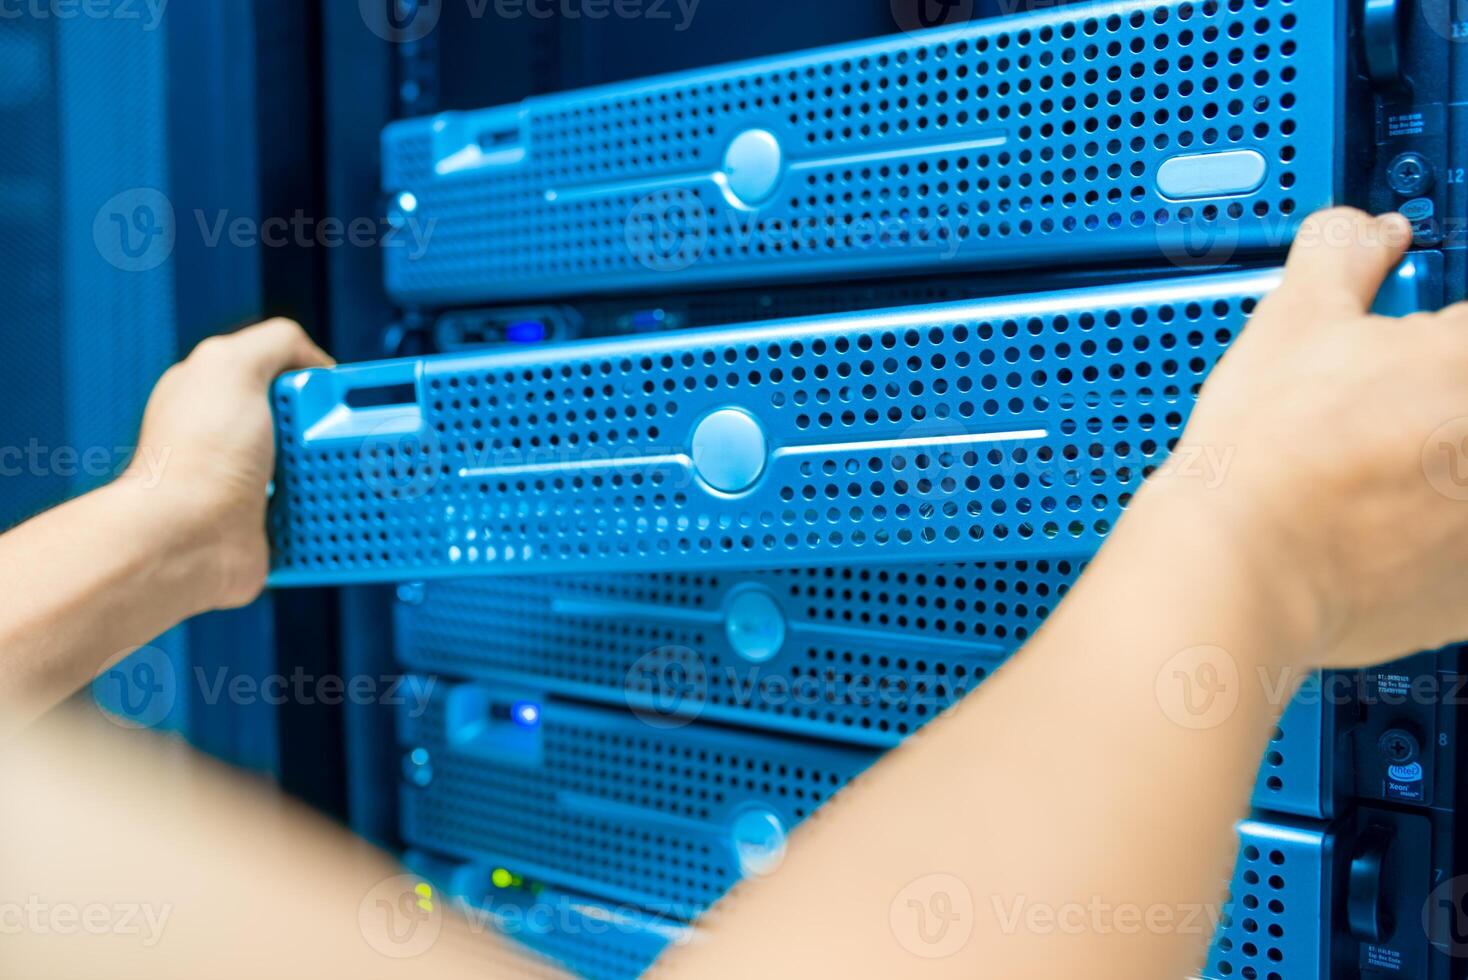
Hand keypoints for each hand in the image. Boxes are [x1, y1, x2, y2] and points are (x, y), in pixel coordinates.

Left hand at [123, 319, 332, 610]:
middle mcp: (226, 437)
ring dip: (333, 473)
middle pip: (303, 421)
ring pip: (312, 468)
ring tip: (335, 476)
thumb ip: (275, 342)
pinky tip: (328, 509)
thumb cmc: (197, 458)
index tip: (332, 396)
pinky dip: (327, 513)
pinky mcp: (264, 523)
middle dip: (330, 428)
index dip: (310, 381)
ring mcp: (245, 481)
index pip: (277, 373)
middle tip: (331, 437)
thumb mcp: (233, 365)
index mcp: (211, 393)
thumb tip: (315, 361)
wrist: (189, 539)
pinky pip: (311, 514)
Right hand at [1154, 207, 1467, 668]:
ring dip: (1429, 474)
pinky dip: (1425, 549)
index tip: (1404, 356)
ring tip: (1361, 481)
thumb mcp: (1293, 319)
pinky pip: (1455, 559)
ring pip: (1453, 477)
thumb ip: (1345, 255)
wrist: (1240, 563)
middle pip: (1458, 410)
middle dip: (1428, 407)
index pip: (1463, 330)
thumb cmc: (1268, 448)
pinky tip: (1371, 538)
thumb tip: (1369, 232)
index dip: (1434, 338)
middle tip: (1373, 420)